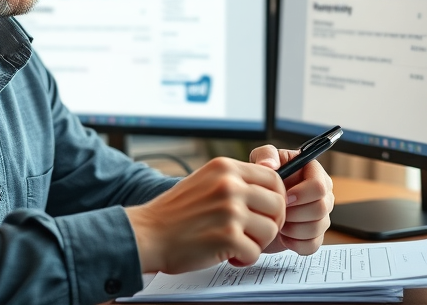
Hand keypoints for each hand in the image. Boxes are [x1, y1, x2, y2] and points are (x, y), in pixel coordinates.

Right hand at [125, 157, 285, 273]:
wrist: (147, 233)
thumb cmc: (174, 213)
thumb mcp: (205, 181)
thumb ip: (234, 180)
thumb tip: (269, 188)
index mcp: (225, 167)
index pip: (274, 178)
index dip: (276, 198)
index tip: (266, 211)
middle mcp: (230, 185)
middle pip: (278, 204)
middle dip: (270, 223)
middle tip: (252, 233)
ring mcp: (230, 210)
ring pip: (271, 230)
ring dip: (256, 242)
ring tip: (235, 244)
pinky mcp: (227, 237)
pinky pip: (255, 252)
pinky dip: (243, 258)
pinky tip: (227, 254)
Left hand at [249, 144, 333, 254]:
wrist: (255, 208)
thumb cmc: (261, 181)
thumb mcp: (260, 161)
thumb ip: (265, 155)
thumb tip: (271, 165)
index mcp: (313, 173)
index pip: (319, 186)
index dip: (301, 194)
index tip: (284, 198)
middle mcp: (322, 194)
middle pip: (321, 208)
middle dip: (295, 213)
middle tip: (278, 212)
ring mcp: (321, 216)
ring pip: (317, 228)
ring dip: (293, 228)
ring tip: (278, 222)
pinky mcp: (315, 236)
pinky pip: (313, 245)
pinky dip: (295, 243)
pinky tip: (283, 236)